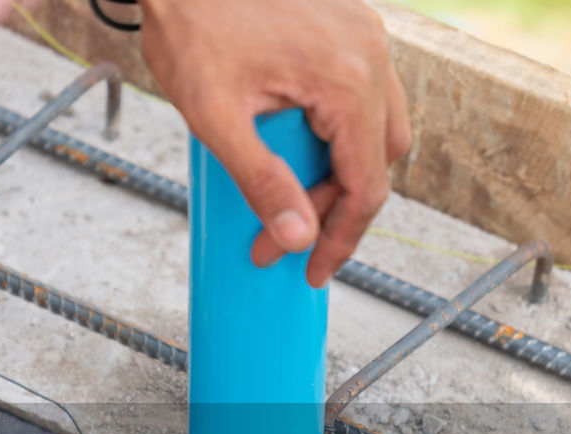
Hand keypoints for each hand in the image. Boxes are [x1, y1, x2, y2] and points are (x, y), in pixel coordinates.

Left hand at [139, 0, 410, 286]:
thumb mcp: (217, 118)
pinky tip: (295, 146)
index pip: (367, 185)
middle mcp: (371, 53)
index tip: (312, 271)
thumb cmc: (191, 27)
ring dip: (340, 169)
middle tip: (281, 235)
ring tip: (287, 193)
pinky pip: (363, 93)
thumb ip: (261, 182)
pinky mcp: (349, 26)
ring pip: (378, 127)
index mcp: (347, 80)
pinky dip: (338, 131)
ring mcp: (364, 34)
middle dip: (334, 207)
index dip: (341, 239)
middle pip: (378, 159)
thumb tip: (298, 238)